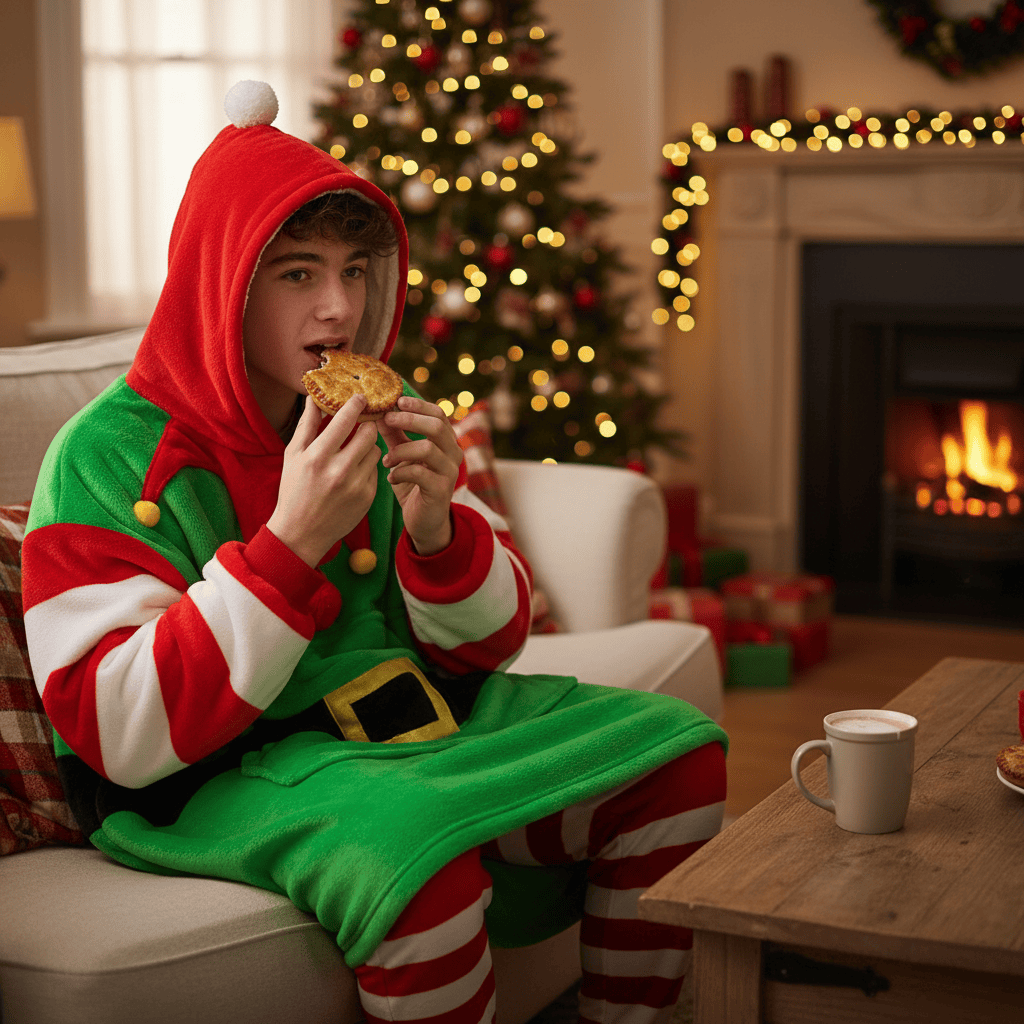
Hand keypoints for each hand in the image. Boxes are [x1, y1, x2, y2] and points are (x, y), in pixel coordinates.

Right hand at [268, 395, 380, 565]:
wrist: (302, 533)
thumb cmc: (294, 490)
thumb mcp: (293, 455)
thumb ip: (307, 424)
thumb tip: (314, 396)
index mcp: (317, 457)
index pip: (346, 420)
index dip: (356, 404)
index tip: (360, 397)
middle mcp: (339, 471)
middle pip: (369, 433)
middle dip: (366, 425)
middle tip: (361, 423)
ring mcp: (356, 486)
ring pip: (375, 450)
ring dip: (367, 445)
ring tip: (353, 450)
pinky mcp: (368, 497)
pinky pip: (375, 470)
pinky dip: (366, 466)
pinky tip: (353, 471)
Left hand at [378, 396, 462, 555]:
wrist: (424, 521)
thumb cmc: (413, 484)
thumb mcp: (402, 455)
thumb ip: (395, 434)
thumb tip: (378, 411)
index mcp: (446, 441)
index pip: (438, 413)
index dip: (418, 405)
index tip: (396, 401)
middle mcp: (453, 453)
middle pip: (437, 426)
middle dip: (409, 420)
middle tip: (386, 419)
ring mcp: (450, 472)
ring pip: (428, 449)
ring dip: (400, 450)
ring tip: (385, 460)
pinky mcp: (441, 490)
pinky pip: (420, 473)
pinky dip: (400, 472)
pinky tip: (390, 478)